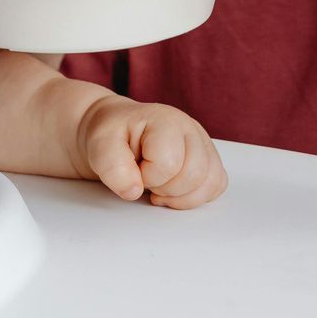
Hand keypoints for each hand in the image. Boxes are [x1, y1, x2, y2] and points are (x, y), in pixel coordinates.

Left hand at [73, 94, 227, 209]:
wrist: (117, 130)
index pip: (169, 164)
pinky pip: (217, 186)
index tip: (134, 169)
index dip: (147, 177)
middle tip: (146, 179)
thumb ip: (112, 167)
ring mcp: (203, 144)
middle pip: (195, 175)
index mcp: (165, 120)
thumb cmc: (113, 135)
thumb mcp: (100, 145)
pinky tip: (173, 190)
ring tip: (160, 187)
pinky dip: (196, 196)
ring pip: (212, 183)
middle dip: (166, 189)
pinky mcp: (209, 159)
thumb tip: (133, 190)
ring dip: (182, 196)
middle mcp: (190, 129)